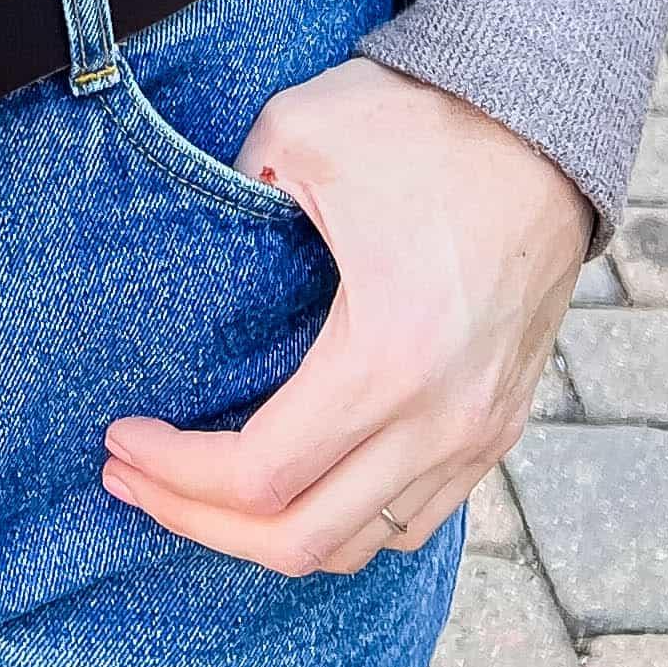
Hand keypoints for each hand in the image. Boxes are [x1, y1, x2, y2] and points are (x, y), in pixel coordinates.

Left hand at [103, 55, 587, 574]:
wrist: (548, 123)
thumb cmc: (424, 124)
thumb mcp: (301, 134)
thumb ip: (230, 194)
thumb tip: (193, 250)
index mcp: (387, 359)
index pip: (260, 474)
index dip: (175, 473)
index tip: (119, 438)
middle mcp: (441, 420)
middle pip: (301, 539)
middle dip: (199, 522)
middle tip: (132, 479)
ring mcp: (478, 434)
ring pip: (359, 543)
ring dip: (269, 532)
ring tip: (199, 490)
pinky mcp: (497, 426)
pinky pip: (411, 518)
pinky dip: (341, 521)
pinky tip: (291, 480)